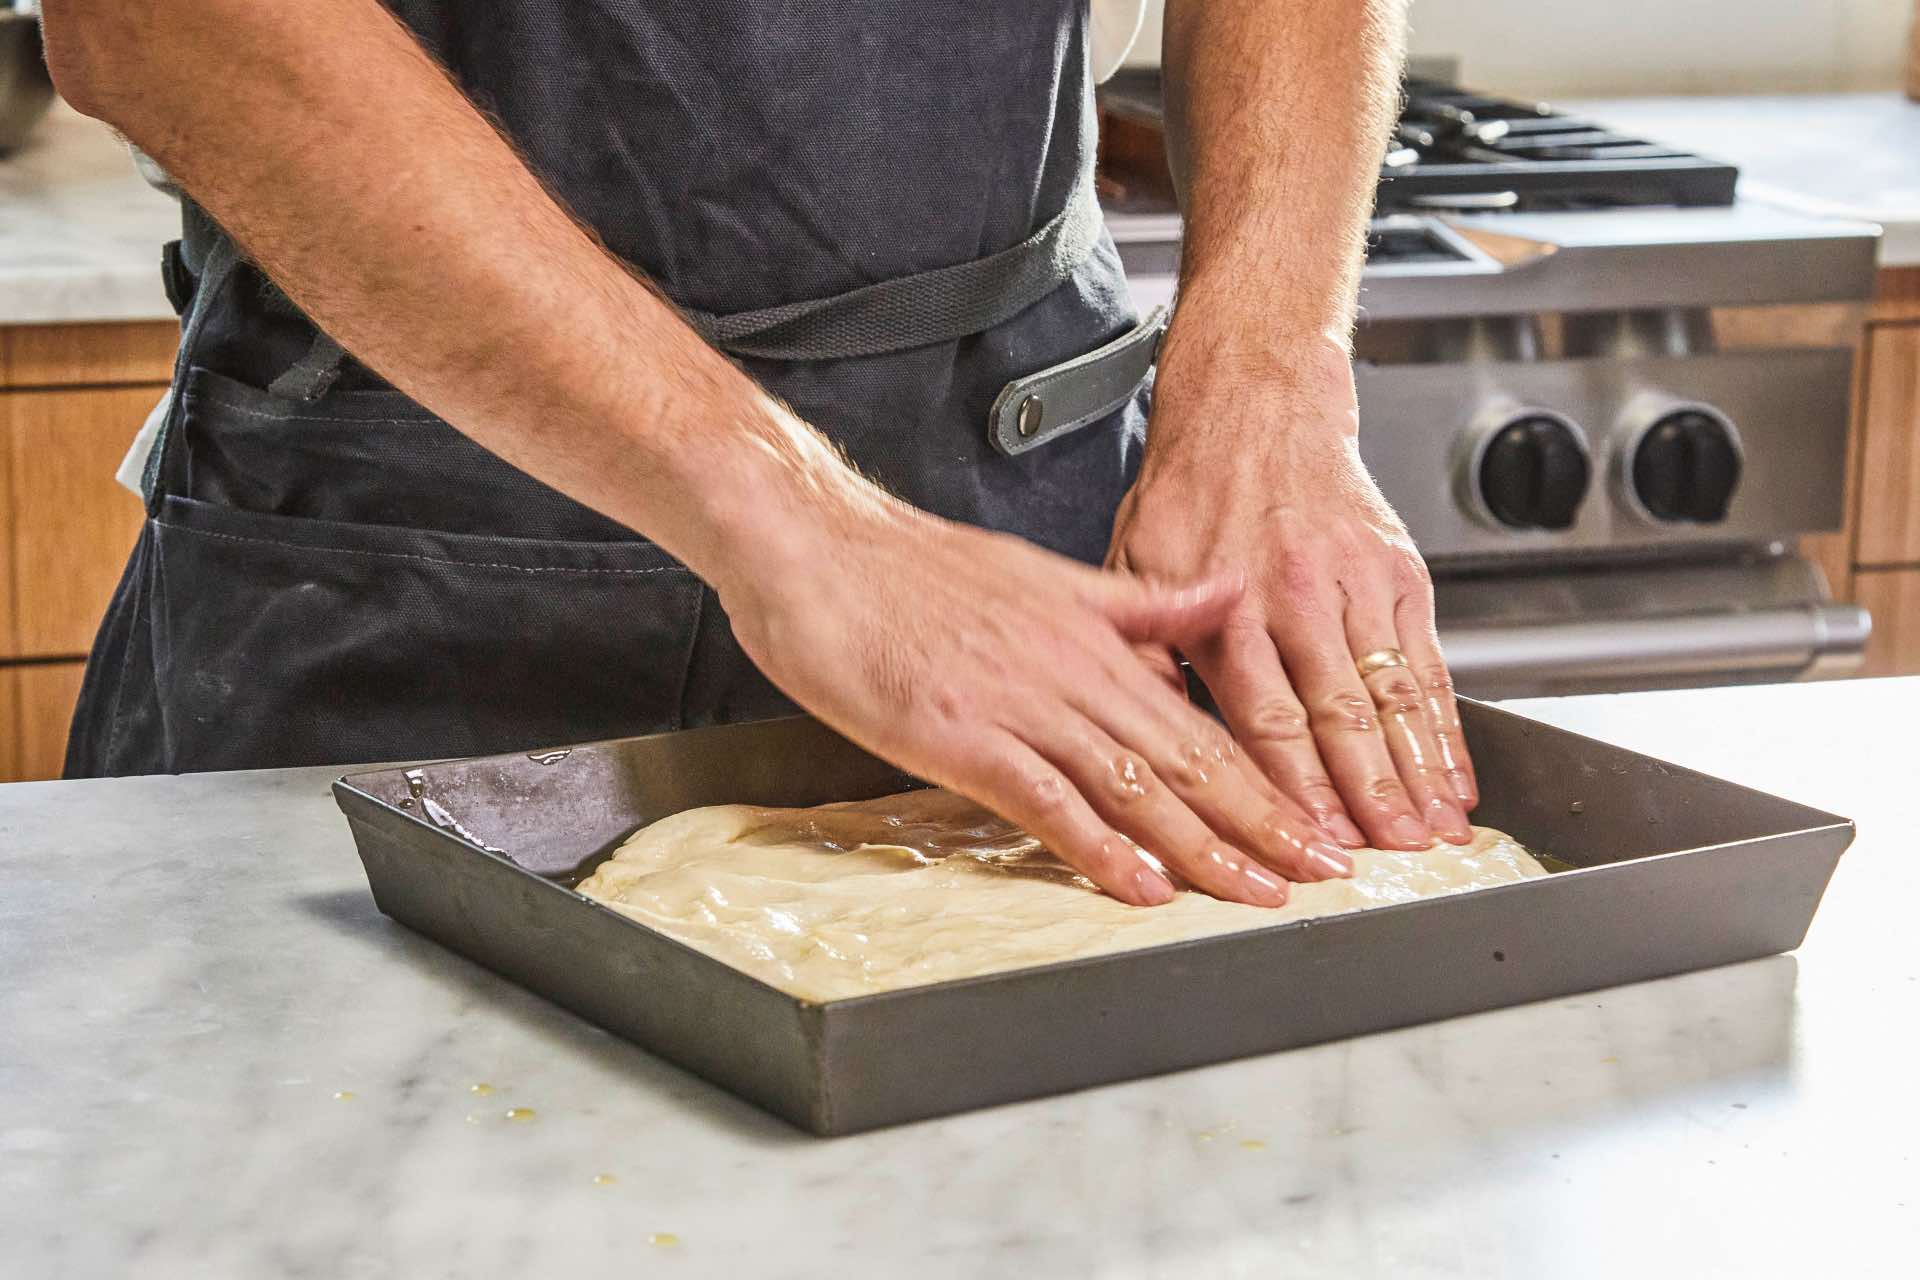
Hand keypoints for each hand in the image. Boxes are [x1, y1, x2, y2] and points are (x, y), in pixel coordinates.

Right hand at [713, 489, 1356, 907]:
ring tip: (1261, 893)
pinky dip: (1100, 846)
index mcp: (1092, 637)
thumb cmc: (911, 568)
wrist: (815, 544)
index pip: (1197, 721)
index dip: (1264, 779)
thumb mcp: (1044, 576)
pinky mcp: (959, 732)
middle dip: (1262, 823)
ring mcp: (1018, 703)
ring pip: (1133, 784)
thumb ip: (1137, 605)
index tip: (1313, 825)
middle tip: (1324, 873)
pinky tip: (1141, 884)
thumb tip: (1220, 597)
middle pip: (1186, 759)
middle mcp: (1070, 671)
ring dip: (1204, 847)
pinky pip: (1045, 798)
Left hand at [1108, 347, 1477, 851]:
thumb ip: (1140, 651)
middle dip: (1365, 797)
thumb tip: (1136, 734)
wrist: (1258, 406)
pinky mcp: (1397, 574)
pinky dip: (1447, 724)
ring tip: (1433, 833)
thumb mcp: (1133, 565)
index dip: (1292, 790)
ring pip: (1390, 695)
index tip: (1307, 846)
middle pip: (1336, 717)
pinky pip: (1428, 662)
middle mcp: (1294, 597)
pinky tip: (1456, 774)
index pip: (1263, 719)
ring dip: (1416, 771)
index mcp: (1225, 607)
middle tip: (1387, 859)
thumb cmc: (1191, 493)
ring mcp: (1352, 586)